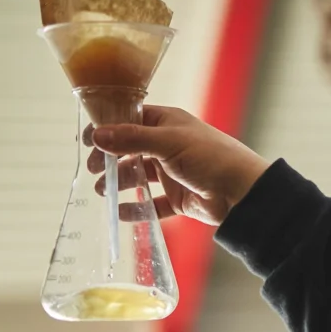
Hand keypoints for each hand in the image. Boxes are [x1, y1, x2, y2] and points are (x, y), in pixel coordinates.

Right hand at [86, 106, 270, 225]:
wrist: (242, 193)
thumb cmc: (211, 157)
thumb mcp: (168, 143)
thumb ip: (132, 139)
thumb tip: (97, 135)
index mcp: (168, 123)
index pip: (131, 120)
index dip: (108, 128)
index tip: (88, 140)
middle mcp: (169, 145)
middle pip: (131, 150)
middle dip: (111, 159)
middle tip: (94, 169)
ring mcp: (174, 172)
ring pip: (140, 176)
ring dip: (120, 183)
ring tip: (103, 191)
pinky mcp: (179, 198)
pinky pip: (153, 204)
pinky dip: (138, 208)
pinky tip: (121, 212)